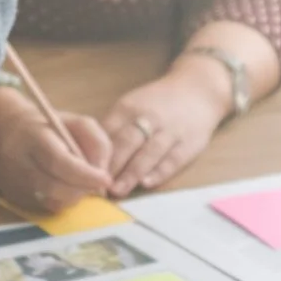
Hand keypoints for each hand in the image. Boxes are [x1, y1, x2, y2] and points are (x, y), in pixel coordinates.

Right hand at [0, 91, 113, 212]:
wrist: (4, 131)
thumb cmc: (46, 127)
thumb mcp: (75, 121)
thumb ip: (96, 142)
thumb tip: (103, 172)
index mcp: (33, 137)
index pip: (60, 162)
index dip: (85, 175)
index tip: (105, 179)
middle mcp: (20, 163)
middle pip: (55, 188)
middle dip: (83, 189)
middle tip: (96, 183)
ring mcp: (14, 183)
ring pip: (52, 202)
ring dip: (74, 196)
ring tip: (79, 182)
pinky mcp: (14, 197)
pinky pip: (46, 207)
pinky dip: (62, 200)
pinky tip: (64, 187)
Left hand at [100, 69, 229, 196]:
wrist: (198, 90)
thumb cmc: (157, 103)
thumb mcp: (132, 105)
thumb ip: (113, 127)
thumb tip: (87, 154)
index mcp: (129, 107)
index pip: (108, 131)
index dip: (94, 153)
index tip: (83, 171)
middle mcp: (149, 118)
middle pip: (126, 142)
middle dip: (110, 165)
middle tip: (96, 185)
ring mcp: (170, 131)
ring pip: (148, 153)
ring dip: (130, 173)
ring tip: (116, 190)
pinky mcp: (189, 143)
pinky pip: (173, 160)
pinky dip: (159, 172)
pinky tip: (146, 183)